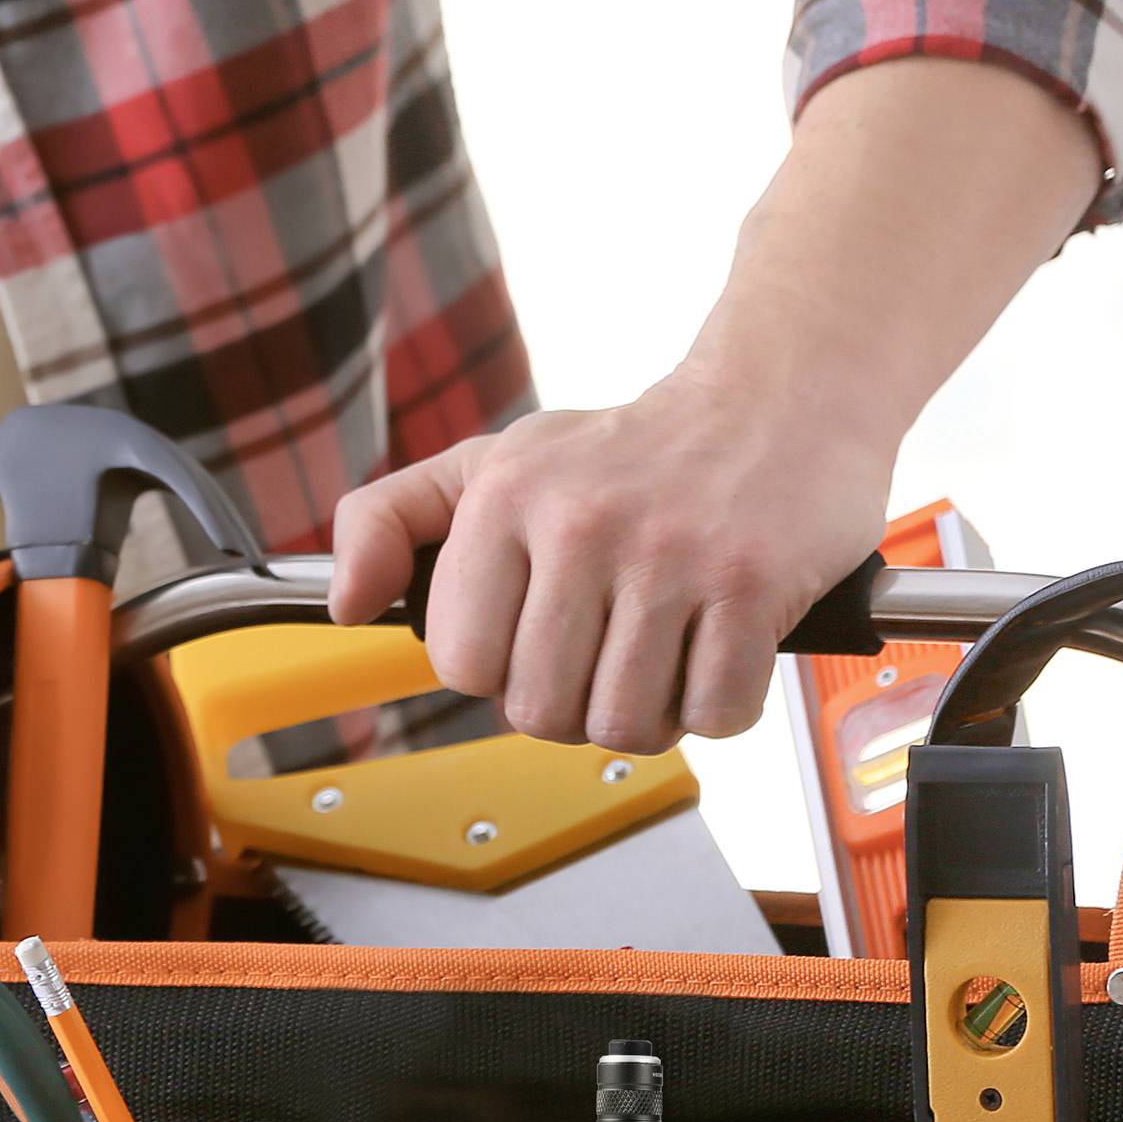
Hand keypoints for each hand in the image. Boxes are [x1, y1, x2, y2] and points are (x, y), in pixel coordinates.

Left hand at [328, 369, 891, 751]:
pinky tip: (719, 647)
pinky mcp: (752, 587)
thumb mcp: (493, 463)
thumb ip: (390, 521)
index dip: (500, 672)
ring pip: (622, 726)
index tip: (538, 635)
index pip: (462, 664)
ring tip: (663, 652)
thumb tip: (344, 606)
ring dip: (647, 714)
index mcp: (506, 498)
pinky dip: (717, 704)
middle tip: (609, 650)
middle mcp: (582, 523)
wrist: (778, 395)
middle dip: (574, 703)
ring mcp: (670, 557)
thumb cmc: (629, 452)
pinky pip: (711, 715)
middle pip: (540, 711)